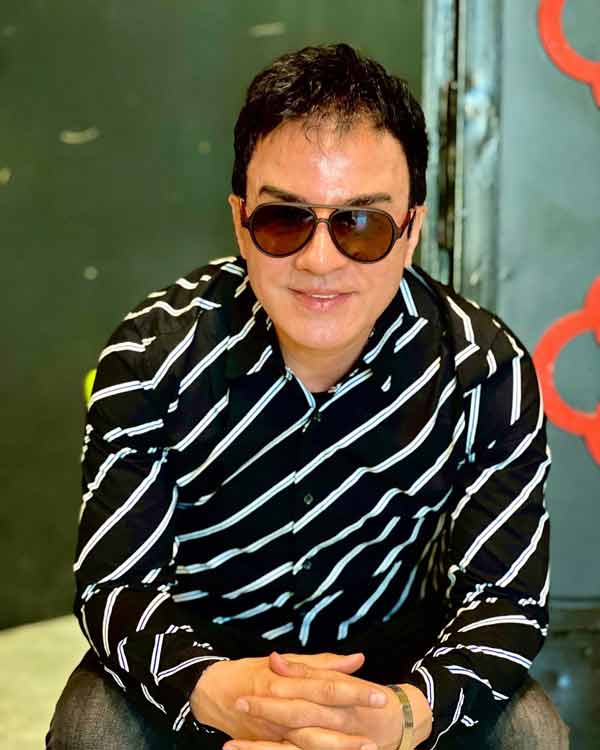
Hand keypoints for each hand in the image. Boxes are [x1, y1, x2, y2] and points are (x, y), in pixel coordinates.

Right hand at [191, 650, 384, 743]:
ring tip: (367, 748)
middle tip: (380, 724)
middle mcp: (280, 705)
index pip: (325, 685)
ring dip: (338, 745)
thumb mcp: (285, 661)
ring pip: (309, 742)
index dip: (353, 691)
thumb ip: (322, 664)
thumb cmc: (251, 671)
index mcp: (286, 680)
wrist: (211, 692)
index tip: (380, 696)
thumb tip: (357, 660)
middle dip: (352, 720)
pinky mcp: (267, 744)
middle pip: (321, 714)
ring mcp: (274, 730)